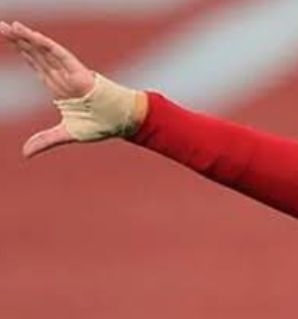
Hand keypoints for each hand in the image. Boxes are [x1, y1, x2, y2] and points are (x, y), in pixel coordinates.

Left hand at [0, 20, 145, 157]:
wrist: (125, 122)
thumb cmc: (102, 125)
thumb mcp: (67, 134)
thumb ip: (45, 141)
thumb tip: (25, 154)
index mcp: (58, 86)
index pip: (35, 63)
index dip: (20, 50)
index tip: (5, 37)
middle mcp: (62, 76)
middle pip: (35, 54)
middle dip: (16, 40)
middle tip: (0, 26)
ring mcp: (70, 73)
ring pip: (43, 52)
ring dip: (25, 38)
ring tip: (9, 26)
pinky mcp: (79, 72)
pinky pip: (59, 55)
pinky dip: (45, 45)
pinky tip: (30, 35)